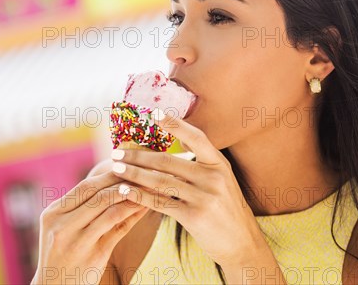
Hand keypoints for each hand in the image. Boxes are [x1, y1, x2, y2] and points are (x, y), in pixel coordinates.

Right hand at [32, 170, 149, 283]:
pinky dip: (133, 215)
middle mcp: (61, 225)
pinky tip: (145, 208)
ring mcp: (77, 241)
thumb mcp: (64, 229)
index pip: (85, 187)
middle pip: (97, 195)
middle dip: (123, 181)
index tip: (128, 165)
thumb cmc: (63, 256)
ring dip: (132, 196)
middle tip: (144, 172)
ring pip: (109, 210)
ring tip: (148, 187)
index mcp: (53, 214)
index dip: (108, 174)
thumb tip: (114, 182)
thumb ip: (84, 207)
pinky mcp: (93, 255)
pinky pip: (118, 229)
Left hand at [109, 110, 264, 267]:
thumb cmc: (225, 209)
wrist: (242, 243)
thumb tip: (177, 142)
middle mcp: (214, 177)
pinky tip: (125, 191)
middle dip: (138, 155)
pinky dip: (140, 196)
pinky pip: (161, 203)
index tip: (153, 113)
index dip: (174, 124)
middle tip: (116, 151)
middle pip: (168, 161)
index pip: (196, 137)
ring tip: (116, 168)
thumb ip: (201, 163)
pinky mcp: (194, 217)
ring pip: (161, 181)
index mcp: (219, 163)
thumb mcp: (222, 180)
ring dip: (134, 173)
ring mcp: (205, 197)